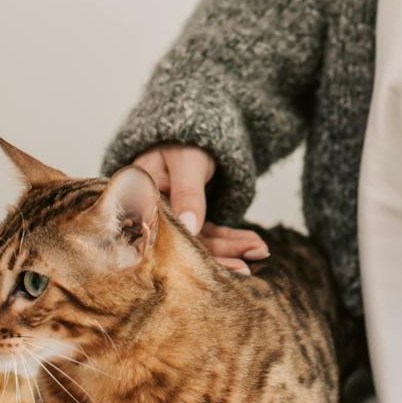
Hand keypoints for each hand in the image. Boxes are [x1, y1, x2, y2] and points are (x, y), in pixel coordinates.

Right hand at [130, 144, 269, 273]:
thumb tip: (190, 228)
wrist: (191, 132)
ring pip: (202, 241)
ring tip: (260, 252)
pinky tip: (255, 245)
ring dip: (232, 249)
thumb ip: (188, 194)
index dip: (190, 254)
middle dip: (218, 257)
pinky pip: (211, 234)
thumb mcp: (186, 163)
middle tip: (245, 270)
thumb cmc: (182, 141)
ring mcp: (173, 219)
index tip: (216, 269)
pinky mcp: (189, 219)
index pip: (163, 236)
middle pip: (185, 244)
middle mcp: (153, 216)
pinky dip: (233, 239)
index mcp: (141, 202)